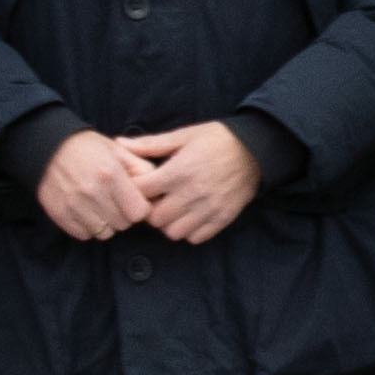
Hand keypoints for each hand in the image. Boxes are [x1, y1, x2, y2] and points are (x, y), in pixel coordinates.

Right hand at [35, 129, 153, 241]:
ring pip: (105, 233)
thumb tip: (155, 188)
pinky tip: (86, 212)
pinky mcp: (60, 215)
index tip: (134, 201)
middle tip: (115, 202)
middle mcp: (93, 192)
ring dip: (106, 223)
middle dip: (123, 215)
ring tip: (100, 207)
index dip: (139, 208)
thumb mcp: (118, 150)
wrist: (47, 147)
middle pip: (123, 224)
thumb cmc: (88, 148)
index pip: (139, 212)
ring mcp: (74, 205)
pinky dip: (88, 227)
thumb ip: (141, 167)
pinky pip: (84, 235)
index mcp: (111, 174)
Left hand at [127, 120, 266, 243]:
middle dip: (150, 211)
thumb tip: (119, 143)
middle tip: (155, 201)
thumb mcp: (183, 136)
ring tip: (172, 209)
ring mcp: (207, 209)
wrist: (256, 151)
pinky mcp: (221, 219)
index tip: (141, 186)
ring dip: (168, 223)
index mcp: (178, 171)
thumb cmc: (216, 140)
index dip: (135, 191)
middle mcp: (192, 193)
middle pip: (155, 218)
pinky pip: (194, 238)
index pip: (141, 192)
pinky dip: (188, 231)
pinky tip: (189, 216)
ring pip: (173, 232)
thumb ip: (150, 144)